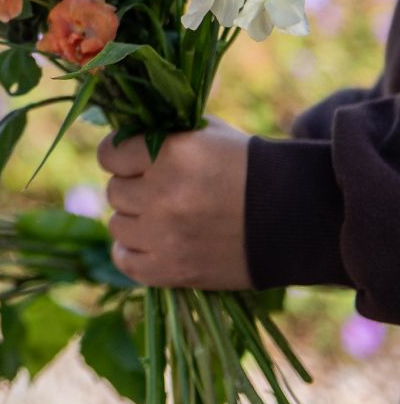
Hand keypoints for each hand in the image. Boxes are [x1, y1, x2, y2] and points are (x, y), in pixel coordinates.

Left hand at [97, 117, 252, 289]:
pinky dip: (132, 252)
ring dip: (134, 219)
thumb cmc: (247, 166)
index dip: (119, 154)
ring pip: (117, 226)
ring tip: (162, 215)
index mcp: (170, 154)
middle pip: (114, 191)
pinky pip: (126, 262)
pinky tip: (149, 241)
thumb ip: (160, 132)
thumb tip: (121, 133)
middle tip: (159, 187)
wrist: (295, 217)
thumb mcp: (204, 132)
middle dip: (132, 187)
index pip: (108, 154)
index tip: (132, 157)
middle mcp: (162, 195)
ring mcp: (166, 236)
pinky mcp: (174, 271)